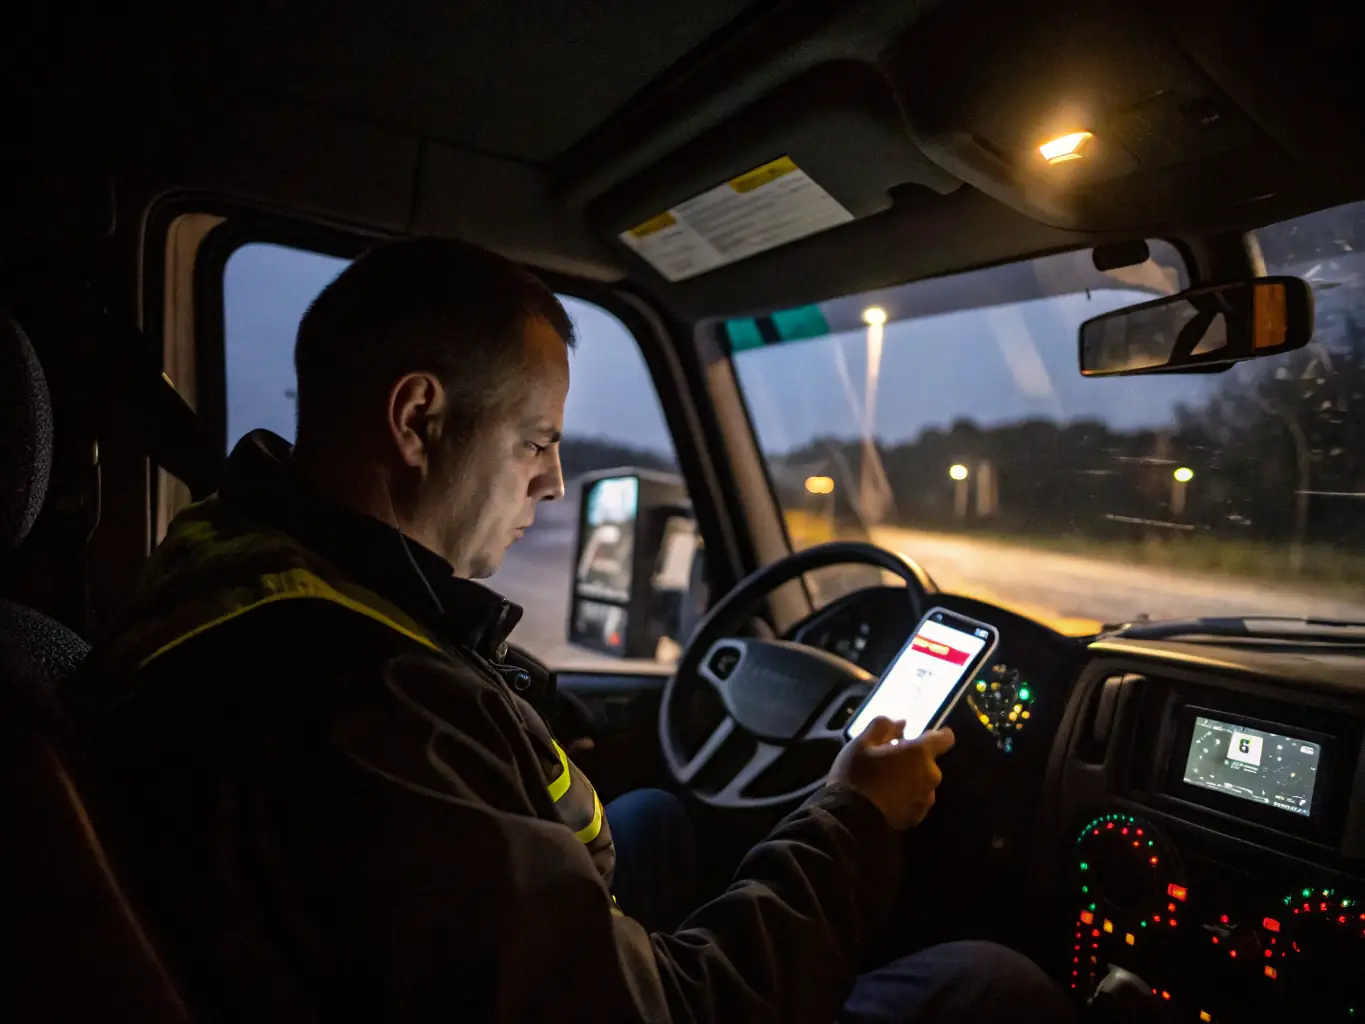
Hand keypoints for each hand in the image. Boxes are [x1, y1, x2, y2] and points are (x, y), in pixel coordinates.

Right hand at [828, 717, 954, 831]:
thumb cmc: (857, 776)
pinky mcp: (918, 817)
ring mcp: (926, 799)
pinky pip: (916, 799)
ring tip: (886, 781)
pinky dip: (907, 796)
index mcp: (919, 753)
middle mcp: (930, 775)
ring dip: (911, 778)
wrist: (852, 821)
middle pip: (928, 761)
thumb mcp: (861, 743)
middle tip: (889, 760)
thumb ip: (883, 726)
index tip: (922, 736)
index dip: (937, 735)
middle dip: (913, 758)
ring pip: (923, 781)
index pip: (944, 738)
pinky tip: (887, 798)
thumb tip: (901, 722)